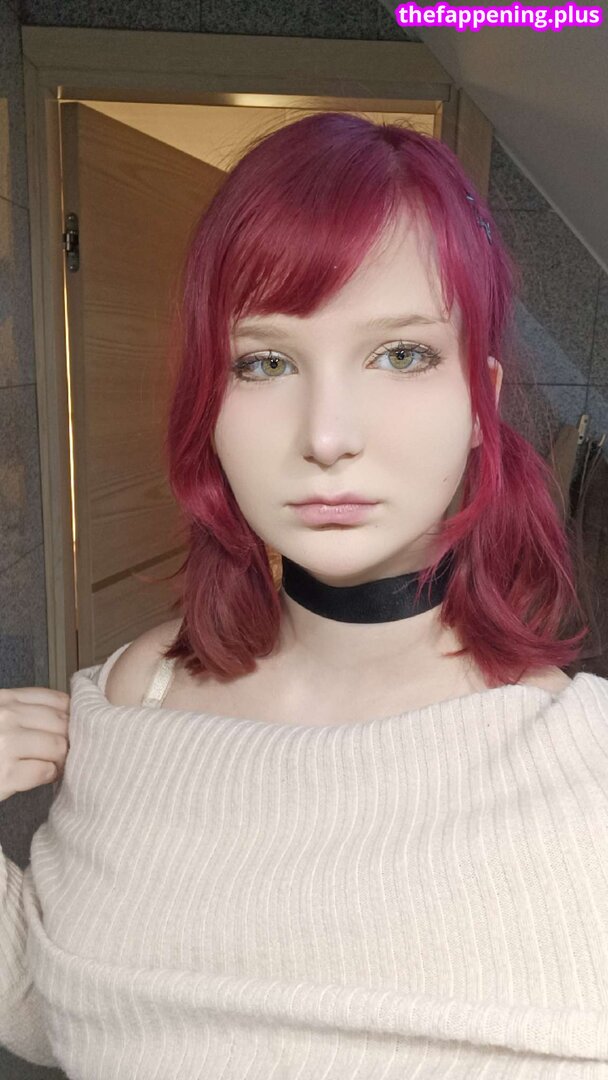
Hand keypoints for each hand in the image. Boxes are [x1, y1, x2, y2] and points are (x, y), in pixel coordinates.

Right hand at [0, 687, 69, 801]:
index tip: (70, 728)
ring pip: (58, 747)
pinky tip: (40, 777)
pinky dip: (48, 776)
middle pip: (62, 723)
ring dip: (60, 760)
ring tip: (52, 765)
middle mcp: (5, 716)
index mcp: (4, 698)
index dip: (71, 716)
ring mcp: (5, 744)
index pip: (57, 699)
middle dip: (68, 740)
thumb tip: (70, 715)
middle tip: (63, 752)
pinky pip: (45, 771)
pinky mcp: (5, 773)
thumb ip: (23, 710)